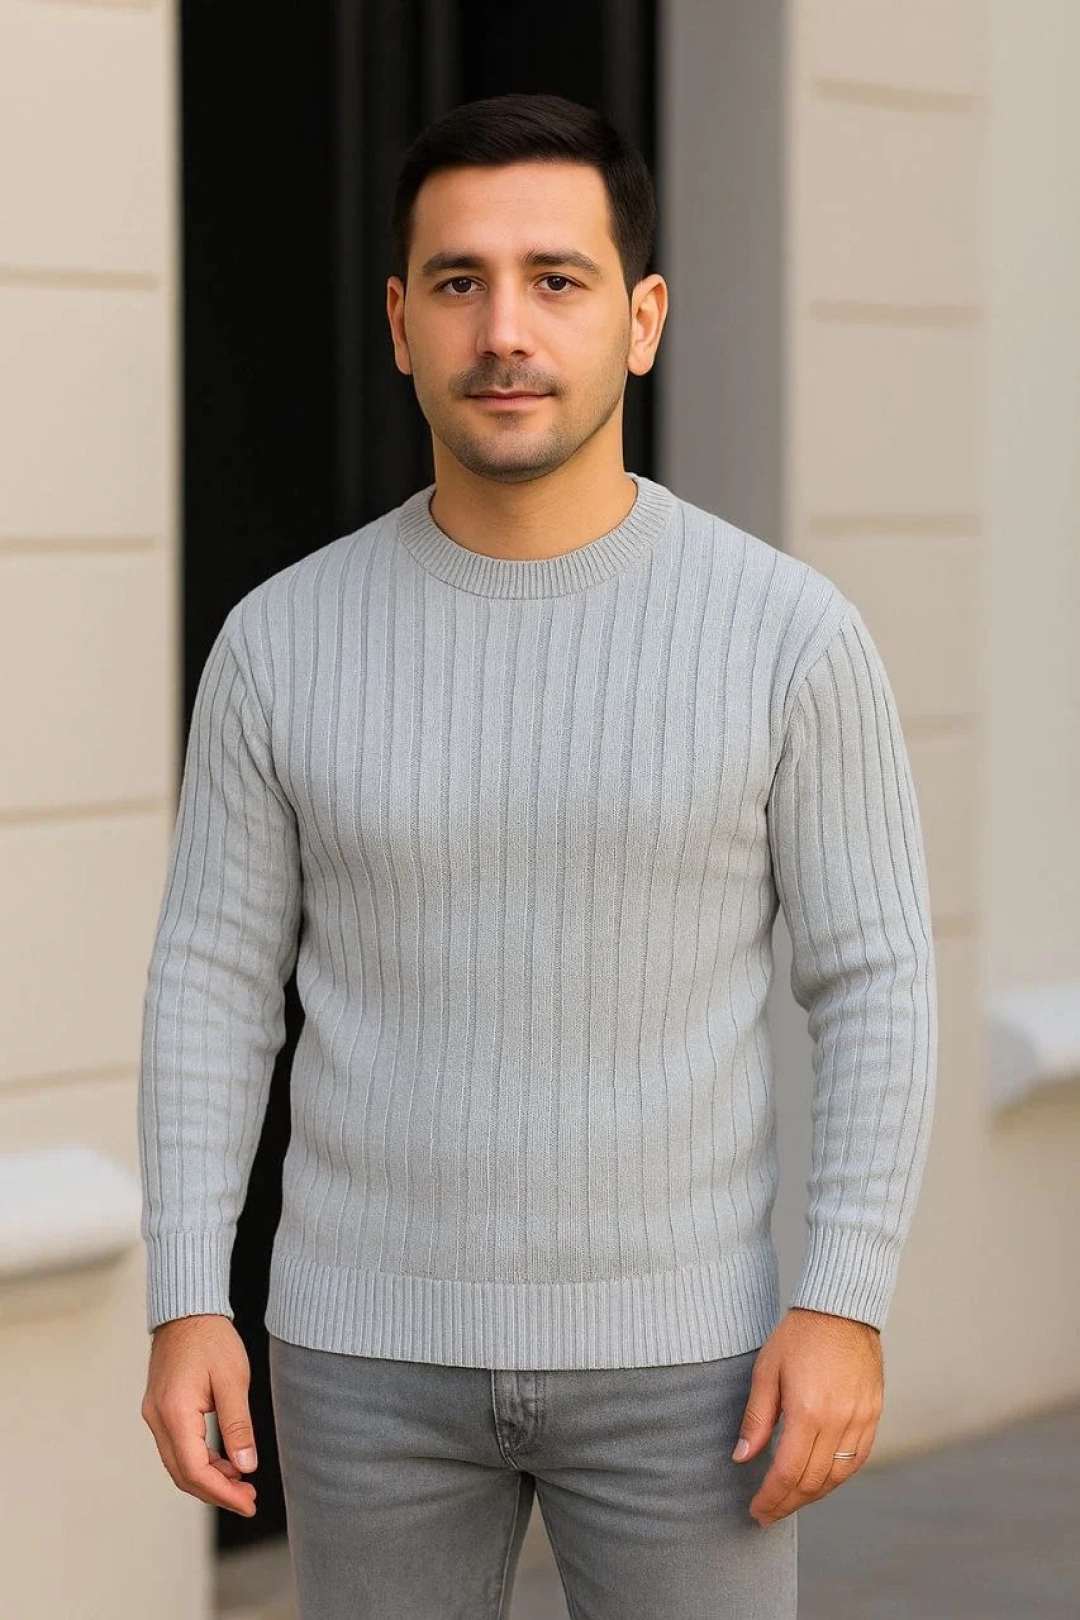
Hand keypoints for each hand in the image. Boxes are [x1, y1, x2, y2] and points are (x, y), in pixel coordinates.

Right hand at [141, 1314, 258, 1516]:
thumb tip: (246, 1466)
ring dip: (209, 1478)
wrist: (187, 1310)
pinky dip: (201, 1460)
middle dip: (216, 1492)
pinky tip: (226, 1460)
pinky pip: (177, 1447)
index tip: (248, 1503)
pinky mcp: (161, 1410)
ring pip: (178, 1463)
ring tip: (242, 1481)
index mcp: (175, 1412)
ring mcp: (155, 1415)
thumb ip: (238, 1426)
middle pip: (183, 1473)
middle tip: (249, 1499)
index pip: (195, 1470)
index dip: (222, 1493)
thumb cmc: (211, 1338)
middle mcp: (158, 1418)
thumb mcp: (234, 1380)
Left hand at [732, 1306, 882, 1525]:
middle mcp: (838, 1422)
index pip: (787, 1473)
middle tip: (768, 1514)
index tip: (756, 1511)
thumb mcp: (766, 1371)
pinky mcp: (873, 1415)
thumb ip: (756, 1419)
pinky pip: (858, 1460)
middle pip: (813, 1482)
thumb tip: (742, 1457)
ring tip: (789, 1500)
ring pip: (837, 1477)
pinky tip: (820, 1481)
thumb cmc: (799, 1336)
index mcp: (808, 1412)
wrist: (841, 1308)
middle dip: (787, 1503)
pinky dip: (838, 1477)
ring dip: (812, 1495)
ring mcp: (860, 1420)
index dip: (770, 1498)